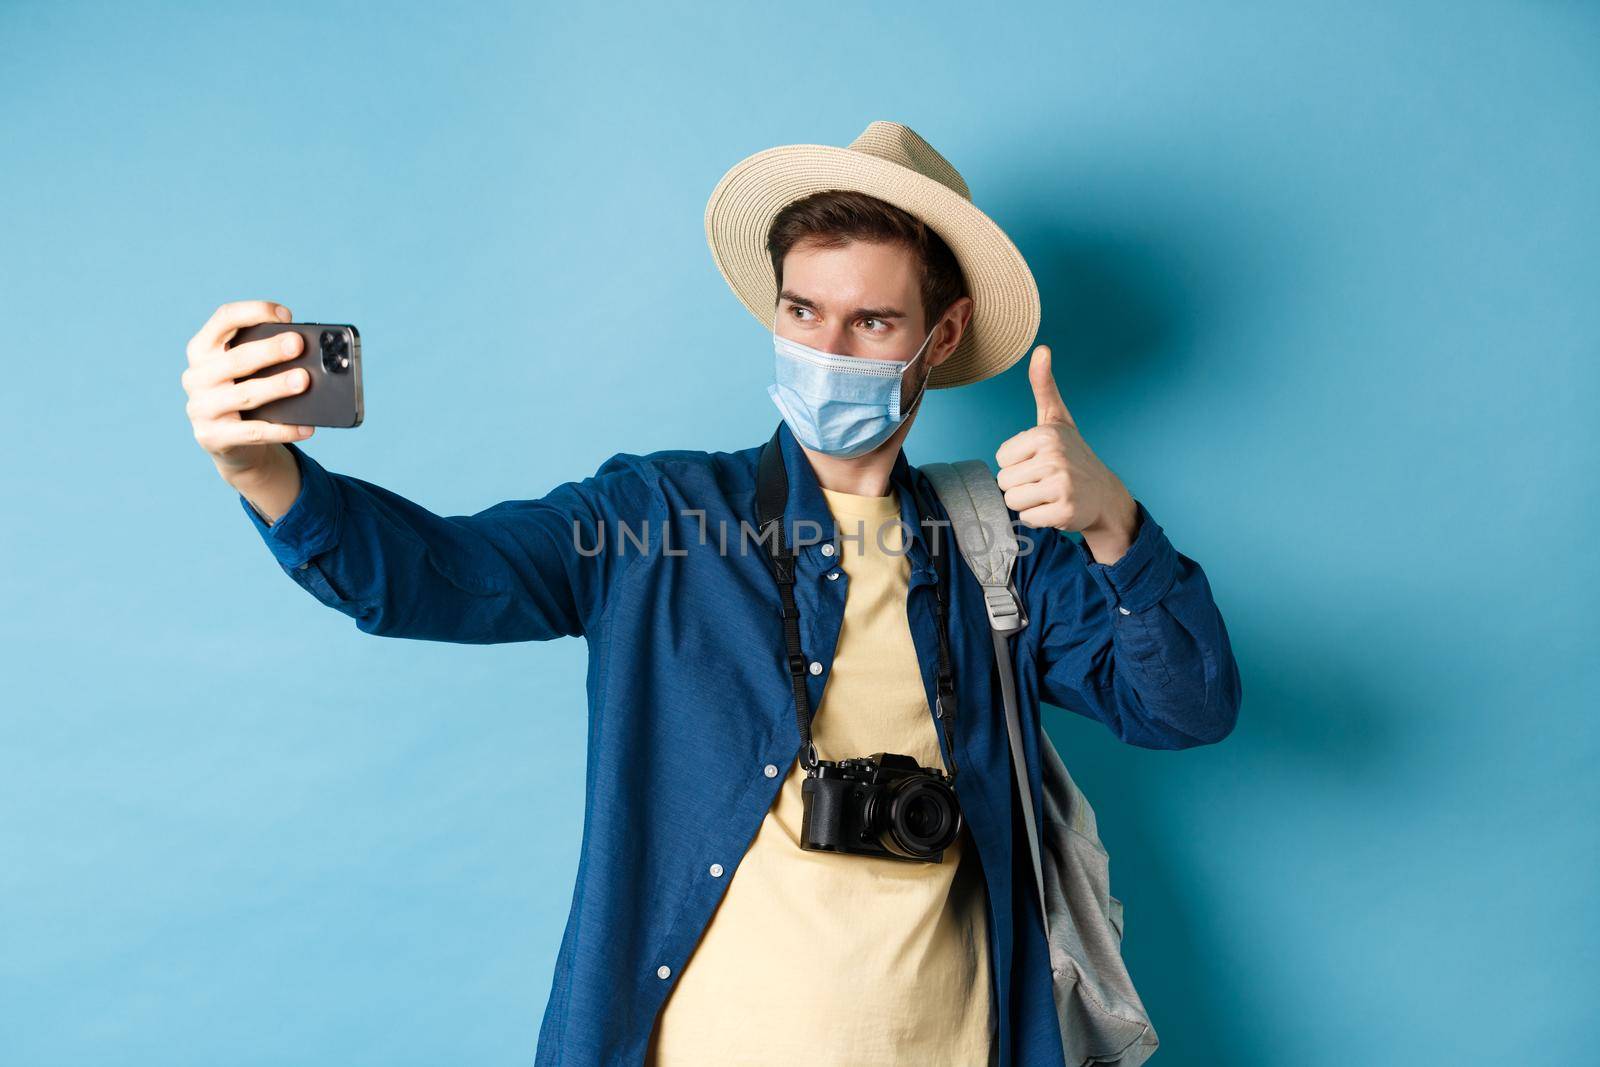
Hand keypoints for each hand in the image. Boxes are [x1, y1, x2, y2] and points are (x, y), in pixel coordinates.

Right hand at [182, 300, 315, 479]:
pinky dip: (283, 430)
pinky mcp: (212, 437)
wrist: (229, 442)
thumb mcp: (248, 369)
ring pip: (244, 395)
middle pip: (236, 359)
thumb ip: (266, 354)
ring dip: (276, 386)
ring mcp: (200, 408)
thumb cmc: (245, 391)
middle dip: (270, 350)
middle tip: (298, 344)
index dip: (254, 312)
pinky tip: (307, 427)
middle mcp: (196, 376)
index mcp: (202, 349)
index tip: (285, 315)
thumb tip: (307, 350)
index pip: (224, 319)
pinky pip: (253, 432)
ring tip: (304, 380)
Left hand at [995, 344, 1138, 563]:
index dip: (1017, 463)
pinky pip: (1029, 519)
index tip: (1040, 460)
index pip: (1001, 459)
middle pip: (1004, 482)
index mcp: (1046, 434)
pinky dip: (1040, 518)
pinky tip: (1056, 507)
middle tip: (1045, 480)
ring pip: (1013, 501)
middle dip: (1021, 485)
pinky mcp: (1065, 510)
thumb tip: (1041, 349)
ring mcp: (1061, 485)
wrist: (1103, 494)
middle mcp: (1054, 457)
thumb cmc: (1072, 454)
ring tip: (1049, 493)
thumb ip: (1043, 386)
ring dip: (1028, 503)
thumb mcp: (1057, 419)